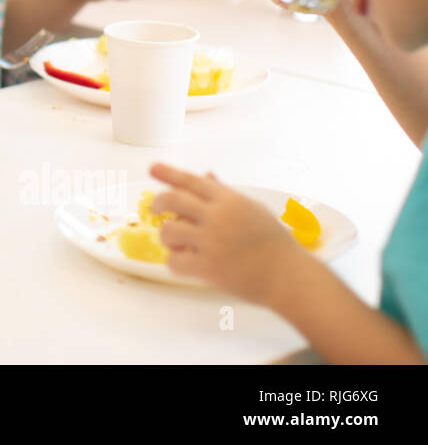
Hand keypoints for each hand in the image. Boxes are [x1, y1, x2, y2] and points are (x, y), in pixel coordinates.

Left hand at [149, 162, 301, 304]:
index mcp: (230, 200)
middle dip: (158, 203)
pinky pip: (174, 262)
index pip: (192, 181)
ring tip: (176, 243)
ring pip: (168, 231)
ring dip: (167, 236)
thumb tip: (206, 176)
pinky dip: (175, 263)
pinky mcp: (209, 267)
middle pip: (172, 200)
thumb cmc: (276, 244)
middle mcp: (218, 216)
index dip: (169, 173)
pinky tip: (184, 263)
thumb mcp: (254, 211)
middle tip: (154, 209)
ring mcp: (212, 241)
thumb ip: (226, 195)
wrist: (291, 277)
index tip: (152, 168)